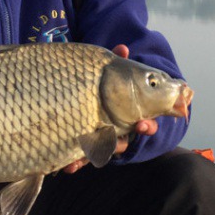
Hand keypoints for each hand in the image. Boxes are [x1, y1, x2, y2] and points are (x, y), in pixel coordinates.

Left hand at [61, 44, 157, 174]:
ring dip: (94, 155)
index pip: (145, 123)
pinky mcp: (81, 146)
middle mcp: (117, 130)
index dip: (147, 126)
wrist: (73, 90)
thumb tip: (122, 48)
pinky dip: (75, 163)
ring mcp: (99, 139)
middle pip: (125, 142)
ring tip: (85, 157)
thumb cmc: (100, 81)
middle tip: (120, 143)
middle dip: (122, 144)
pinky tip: (68, 166)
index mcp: (129, 114)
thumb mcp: (106, 70)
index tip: (143, 124)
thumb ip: (115, 61)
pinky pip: (80, 158)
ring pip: (101, 152)